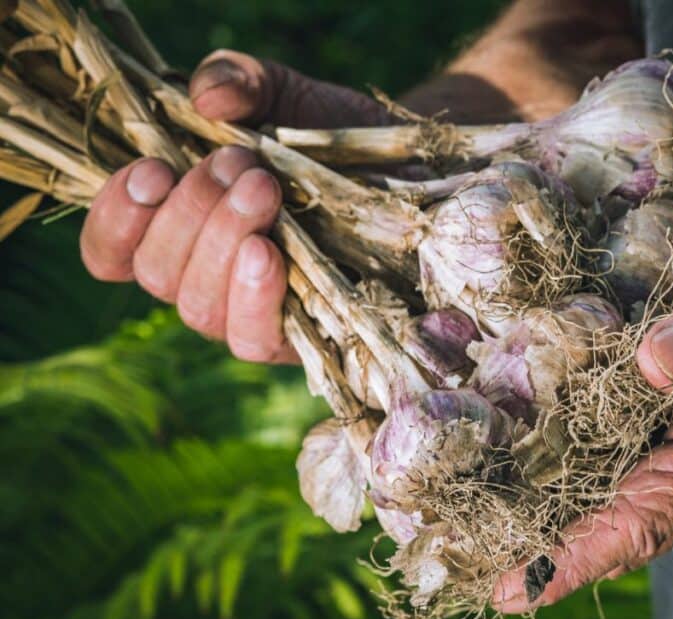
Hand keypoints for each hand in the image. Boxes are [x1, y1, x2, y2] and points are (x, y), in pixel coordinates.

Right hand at [81, 50, 388, 360]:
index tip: (151, 171)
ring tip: (262, 190)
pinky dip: (252, 295)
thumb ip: (241, 81)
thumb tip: (209, 97)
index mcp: (181, 230)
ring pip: (199, 308)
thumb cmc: (333, 140)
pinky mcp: (300, 340)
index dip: (115, 220)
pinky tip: (266, 252)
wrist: (412, 173)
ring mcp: (252, 314)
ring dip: (221, 243)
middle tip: (240, 165)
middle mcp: (207, 280)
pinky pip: (253, 337)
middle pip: (158, 275)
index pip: (115, 252)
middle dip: (190, 212)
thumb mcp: (285, 95)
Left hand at [494, 201, 672, 611]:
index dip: (578, 557)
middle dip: (543, 546)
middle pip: (614, 521)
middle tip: (460, 557)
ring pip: (607, 489)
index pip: (646, 521)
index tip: (513, 588)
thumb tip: (650, 364)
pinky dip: (563, 456)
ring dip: (545, 507)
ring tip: (467, 519)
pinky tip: (513, 449)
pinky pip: (613, 446)